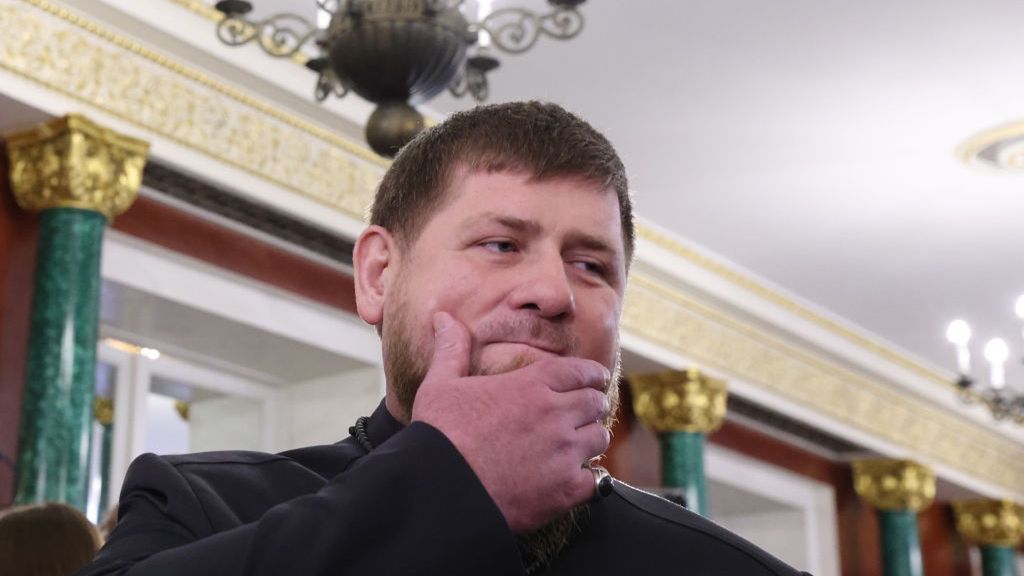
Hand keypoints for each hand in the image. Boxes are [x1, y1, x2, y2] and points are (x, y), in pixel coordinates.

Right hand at [411, 312, 611, 534]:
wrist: (440, 491)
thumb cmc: (439, 437)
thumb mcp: (439, 385)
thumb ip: (451, 350)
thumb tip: (444, 318)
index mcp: (531, 385)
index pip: (581, 371)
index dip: (592, 375)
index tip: (595, 380)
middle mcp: (554, 414)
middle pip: (595, 403)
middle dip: (591, 406)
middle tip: (583, 414)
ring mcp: (563, 453)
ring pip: (599, 439)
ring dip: (590, 440)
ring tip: (577, 446)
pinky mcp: (565, 489)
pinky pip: (595, 480)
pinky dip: (587, 479)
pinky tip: (572, 479)